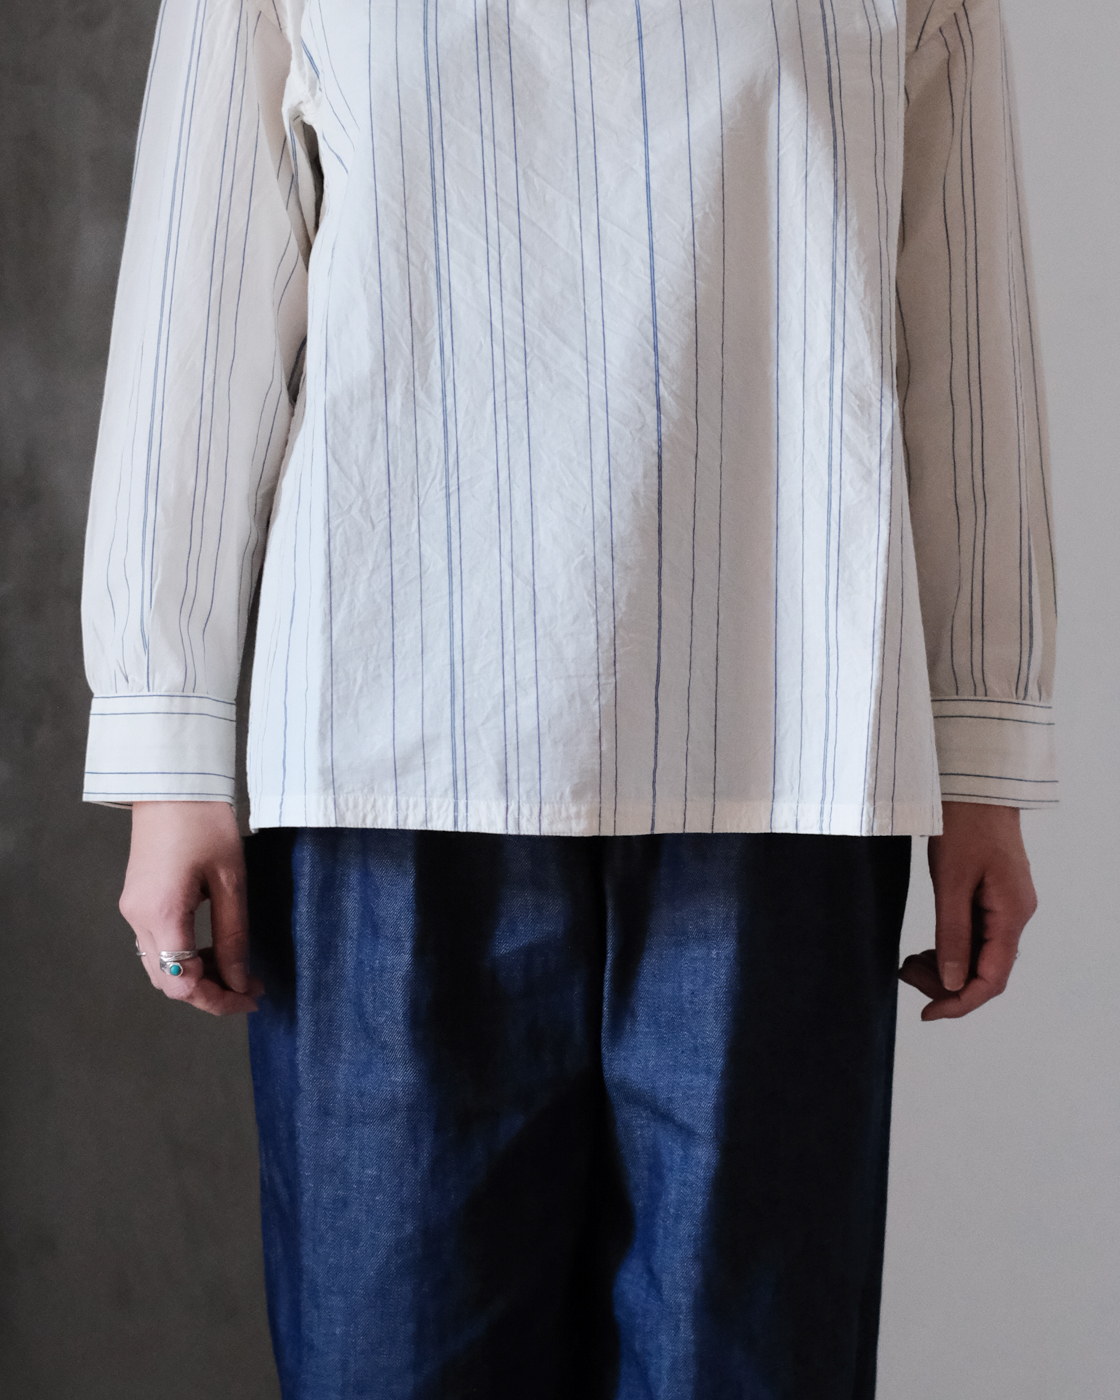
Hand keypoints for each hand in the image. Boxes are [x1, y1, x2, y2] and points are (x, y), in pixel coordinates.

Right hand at [119, 801, 262, 1015]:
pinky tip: (214, 948)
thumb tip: (239, 980)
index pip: (183, 984)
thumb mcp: (231, 881)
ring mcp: (132, 910)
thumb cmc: (205, 824)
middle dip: (209, 994)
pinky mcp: (136, 901)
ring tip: (239, 970)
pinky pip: (158, 946)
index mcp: (161, 914)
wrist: (172, 785)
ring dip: (199, 976)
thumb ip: (232, 935)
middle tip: (250, 988)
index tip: (251, 996)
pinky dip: (185, 957)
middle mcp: (137, 918)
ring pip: (161, 968)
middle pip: (168, 982)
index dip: (217, 1000)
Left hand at [898, 802, 1036, 1020]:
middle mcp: (1015, 914)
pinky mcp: (994, 896)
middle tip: (905, 974)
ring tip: (908, 964)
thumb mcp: (950, 880)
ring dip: (946, 967)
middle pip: (986, 971)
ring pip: (980, 955)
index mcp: (1011, 914)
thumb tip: (952, 982)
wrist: (975, 785)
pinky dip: (951, 948)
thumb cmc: (964, 824)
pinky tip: (926, 949)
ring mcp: (1007, 905)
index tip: (927, 1014)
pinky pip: (977, 936)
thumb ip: (952, 933)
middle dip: (945, 984)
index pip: (991, 979)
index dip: (960, 1003)